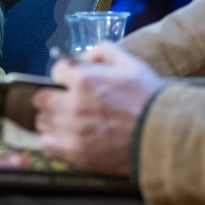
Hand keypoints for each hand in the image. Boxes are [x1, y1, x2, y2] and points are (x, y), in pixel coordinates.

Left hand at [33, 43, 163, 176]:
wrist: (163, 134)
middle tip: (66, 101)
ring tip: (67, 121)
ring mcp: (72, 131)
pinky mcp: (75, 153)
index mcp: (84, 80)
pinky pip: (47, 145)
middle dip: (52, 97)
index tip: (71, 82)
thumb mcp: (131, 64)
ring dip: (52, 119)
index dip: (65, 76)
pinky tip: (65, 137)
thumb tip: (84, 57)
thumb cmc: (148, 98)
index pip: (56, 72)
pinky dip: (52, 140)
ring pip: (43, 122)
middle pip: (41, 99)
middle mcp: (72, 105)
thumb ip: (104, 51)